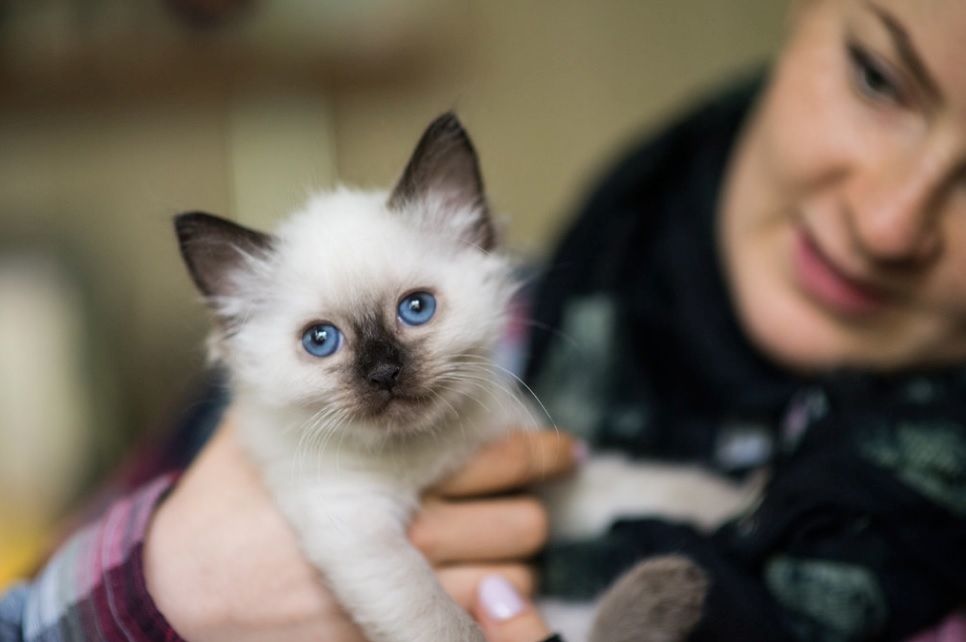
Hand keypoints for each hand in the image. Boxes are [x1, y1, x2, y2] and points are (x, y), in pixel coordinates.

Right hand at [145, 414, 578, 640]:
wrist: (176, 590)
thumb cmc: (228, 500)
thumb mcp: (274, 425)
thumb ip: (335, 398)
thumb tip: (388, 371)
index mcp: (382, 474)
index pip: (497, 457)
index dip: (542, 451)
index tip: (564, 449)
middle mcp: (400, 536)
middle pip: (520, 524)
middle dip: (528, 508)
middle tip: (524, 498)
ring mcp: (396, 600)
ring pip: (511, 586)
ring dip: (513, 568)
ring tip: (497, 551)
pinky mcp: (380, 641)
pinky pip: (470, 633)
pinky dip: (491, 620)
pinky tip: (489, 601)